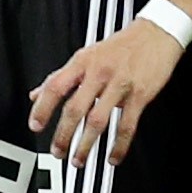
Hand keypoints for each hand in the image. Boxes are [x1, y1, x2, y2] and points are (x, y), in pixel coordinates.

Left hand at [27, 16, 183, 163]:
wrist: (157, 33)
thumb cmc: (122, 45)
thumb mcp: (86, 55)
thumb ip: (60, 76)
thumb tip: (36, 94)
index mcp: (82, 62)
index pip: (55, 86)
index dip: (42, 108)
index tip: (35, 126)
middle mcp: (98, 72)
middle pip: (74, 108)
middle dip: (63, 135)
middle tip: (58, 152)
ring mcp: (119, 84)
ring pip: (97, 120)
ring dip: (86, 145)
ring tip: (79, 159)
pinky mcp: (140, 94)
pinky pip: (127, 125)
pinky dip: (119, 145)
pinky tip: (113, 156)